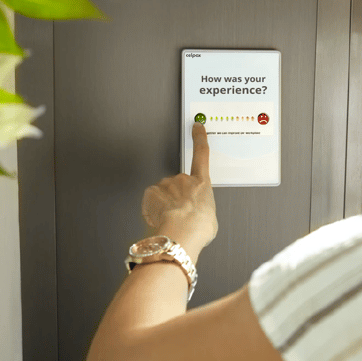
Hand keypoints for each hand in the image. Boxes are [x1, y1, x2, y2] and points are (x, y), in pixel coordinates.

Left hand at [141, 122, 216, 257]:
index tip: (197, 127)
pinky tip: (160, 218)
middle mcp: (184, 180)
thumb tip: (198, 213)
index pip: (202, 154)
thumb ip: (203, 209)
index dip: (199, 138)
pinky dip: (153, 208)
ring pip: (164, 192)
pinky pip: (151, 199)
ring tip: (171, 220)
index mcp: (201, 183)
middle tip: (180, 214)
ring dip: (165, 204)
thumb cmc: (197, 228)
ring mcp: (167, 185)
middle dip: (177, 196)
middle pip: (178, 184)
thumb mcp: (210, 218)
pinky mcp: (152, 192)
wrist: (180, 233)